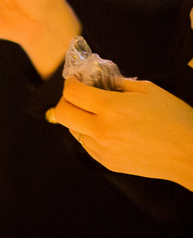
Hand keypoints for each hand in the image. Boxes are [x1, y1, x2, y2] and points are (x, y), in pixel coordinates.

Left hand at [51, 77, 192, 190]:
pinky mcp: (108, 163)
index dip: (71, 83)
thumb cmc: (175, 120)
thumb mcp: (148, 91)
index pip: (72, 93)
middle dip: (67, 100)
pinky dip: (90, 134)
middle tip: (79, 96)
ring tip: (96, 114)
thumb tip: (98, 80)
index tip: (76, 81)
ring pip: (72, 130)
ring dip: (78, 118)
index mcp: (112, 108)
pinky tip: (107, 130)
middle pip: (62, 113)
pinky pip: (87, 145)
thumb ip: (118, 83)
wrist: (191, 154)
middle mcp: (103, 130)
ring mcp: (104, 149)